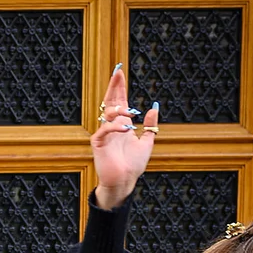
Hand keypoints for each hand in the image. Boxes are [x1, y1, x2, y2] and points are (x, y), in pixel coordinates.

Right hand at [90, 64, 158, 209]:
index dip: (119, 87)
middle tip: (117, 72)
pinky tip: (126, 128)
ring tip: (130, 112)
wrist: (124, 181)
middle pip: (111, 102)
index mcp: (122, 125)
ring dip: (118, 109)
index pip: (119, 101)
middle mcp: (112, 127)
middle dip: (114, 87)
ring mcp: (104, 134)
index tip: (120, 71)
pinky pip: (104, 130)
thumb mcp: (147, 142)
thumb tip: (154, 107)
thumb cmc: (133, 165)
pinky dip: (114, 127)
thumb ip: (150, 126)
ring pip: (107, 114)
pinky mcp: (98, 144)